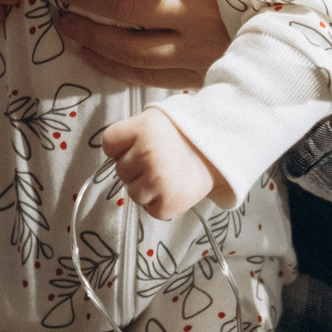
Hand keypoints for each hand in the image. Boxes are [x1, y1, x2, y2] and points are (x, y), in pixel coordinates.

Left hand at [45, 0, 231, 88]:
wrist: (295, 32)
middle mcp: (200, 16)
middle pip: (127, 10)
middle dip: (83, 1)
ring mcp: (198, 50)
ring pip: (132, 49)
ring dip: (91, 38)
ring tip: (65, 24)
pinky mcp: (198, 75)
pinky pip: (145, 75)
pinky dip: (112, 66)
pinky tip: (89, 54)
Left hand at [99, 107, 219, 218]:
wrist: (222, 151)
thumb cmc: (187, 137)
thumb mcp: (156, 121)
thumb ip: (132, 135)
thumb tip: (114, 157)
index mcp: (142, 128)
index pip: (109, 143)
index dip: (121, 148)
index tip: (137, 146)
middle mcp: (146, 152)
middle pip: (120, 171)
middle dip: (136, 169)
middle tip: (161, 161)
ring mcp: (157, 179)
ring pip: (133, 193)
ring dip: (148, 189)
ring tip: (169, 176)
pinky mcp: (168, 202)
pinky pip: (151, 210)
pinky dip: (162, 205)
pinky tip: (175, 189)